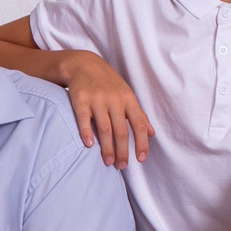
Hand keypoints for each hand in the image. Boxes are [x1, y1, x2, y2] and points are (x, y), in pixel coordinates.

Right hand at [56, 50, 153, 166]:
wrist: (84, 64)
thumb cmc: (108, 83)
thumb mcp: (127, 95)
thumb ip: (138, 115)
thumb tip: (151, 133)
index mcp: (128, 99)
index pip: (139, 124)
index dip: (141, 143)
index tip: (141, 159)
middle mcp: (114, 99)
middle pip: (121, 130)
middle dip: (122, 151)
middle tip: (122, 166)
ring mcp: (97, 99)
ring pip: (104, 128)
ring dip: (107, 147)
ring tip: (108, 162)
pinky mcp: (80, 99)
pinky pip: (84, 119)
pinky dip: (86, 132)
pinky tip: (89, 145)